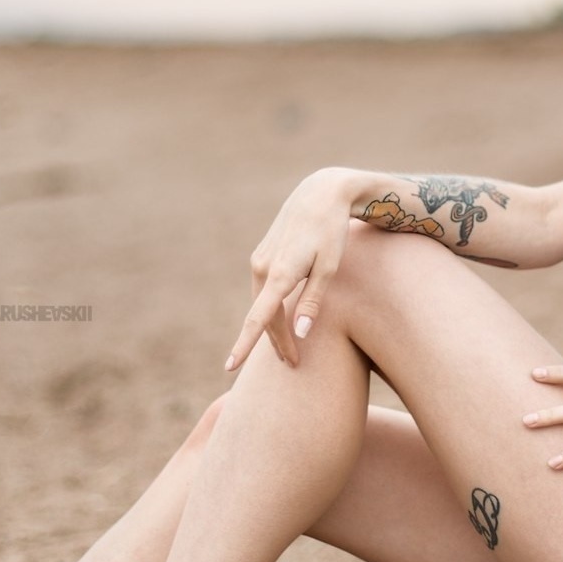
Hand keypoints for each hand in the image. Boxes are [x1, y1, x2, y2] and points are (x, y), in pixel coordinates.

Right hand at [224, 168, 355, 370]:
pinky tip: (279, 321)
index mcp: (281, 273)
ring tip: (290, 351)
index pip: (259, 317)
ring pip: (263, 305)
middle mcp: (263, 268)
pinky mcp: (262, 256)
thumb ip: (313, 301)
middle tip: (294, 365)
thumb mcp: (329, 268)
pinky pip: (263, 291)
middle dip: (277, 343)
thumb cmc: (331, 232)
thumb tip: (301, 333)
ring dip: (274, 328)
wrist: (320, 194)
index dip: (244, 344)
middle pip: (265, 317)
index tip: (231, 367)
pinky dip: (270, 310)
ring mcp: (259, 261)